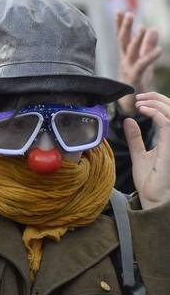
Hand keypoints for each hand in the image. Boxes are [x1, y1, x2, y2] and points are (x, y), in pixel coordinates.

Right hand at [116, 12, 160, 114]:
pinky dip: (150, 57)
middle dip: (124, 27)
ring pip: (131, 51)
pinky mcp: (135, 77)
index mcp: (125, 55)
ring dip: (137, 39)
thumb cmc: (137, 81)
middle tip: (128, 14)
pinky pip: (143, 65)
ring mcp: (129, 68)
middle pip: (123, 41)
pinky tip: (159, 50)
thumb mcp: (144, 60)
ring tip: (143, 28)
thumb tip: (153, 28)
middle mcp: (124, 60)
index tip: (119, 11)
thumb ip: (148, 44)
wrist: (130, 103)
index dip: (120, 24)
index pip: (122, 37)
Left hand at [124, 92, 169, 209]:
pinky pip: (168, 124)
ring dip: (157, 103)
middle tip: (140, 97)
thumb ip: (135, 138)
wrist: (152, 197)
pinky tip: (142, 110)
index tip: (140, 99)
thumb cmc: (149, 180)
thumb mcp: (139, 153)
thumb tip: (129, 120)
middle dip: (158, 98)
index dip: (159, 102)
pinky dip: (156, 113)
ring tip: (140, 103)